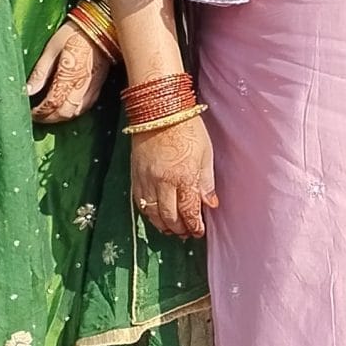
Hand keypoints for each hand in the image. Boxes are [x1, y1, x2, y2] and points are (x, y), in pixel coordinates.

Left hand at [26, 23, 111, 124]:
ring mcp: (93, 86)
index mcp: (68, 75)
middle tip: (37, 116)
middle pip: (65, 113)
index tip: (29, 112)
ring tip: (49, 113)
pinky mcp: (100, 85)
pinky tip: (66, 106)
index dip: (39, 112)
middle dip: (49, 118)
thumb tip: (27, 91)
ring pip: (76, 112)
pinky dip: (74, 111)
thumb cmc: (74, 33)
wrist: (102, 25)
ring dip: (61, 117)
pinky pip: (86, 106)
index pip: (52, 103)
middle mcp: (82, 85)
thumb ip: (40, 72)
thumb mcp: (52, 48)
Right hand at [129, 114, 216, 237]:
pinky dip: (148, 213)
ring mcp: (146, 180)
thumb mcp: (206, 154)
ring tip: (171, 230)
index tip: (198, 232)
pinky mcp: (135, 175)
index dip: (194, 225)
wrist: (159, 111)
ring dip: (162, 225)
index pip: (189, 210)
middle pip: (170, 216)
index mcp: (184, 177)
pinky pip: (140, 201)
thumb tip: (210, 204)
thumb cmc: (188, 129)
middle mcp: (163, 182)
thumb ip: (206, 181)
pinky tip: (155, 216)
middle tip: (186, 234)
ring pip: (152, 212)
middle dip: (179, 228)